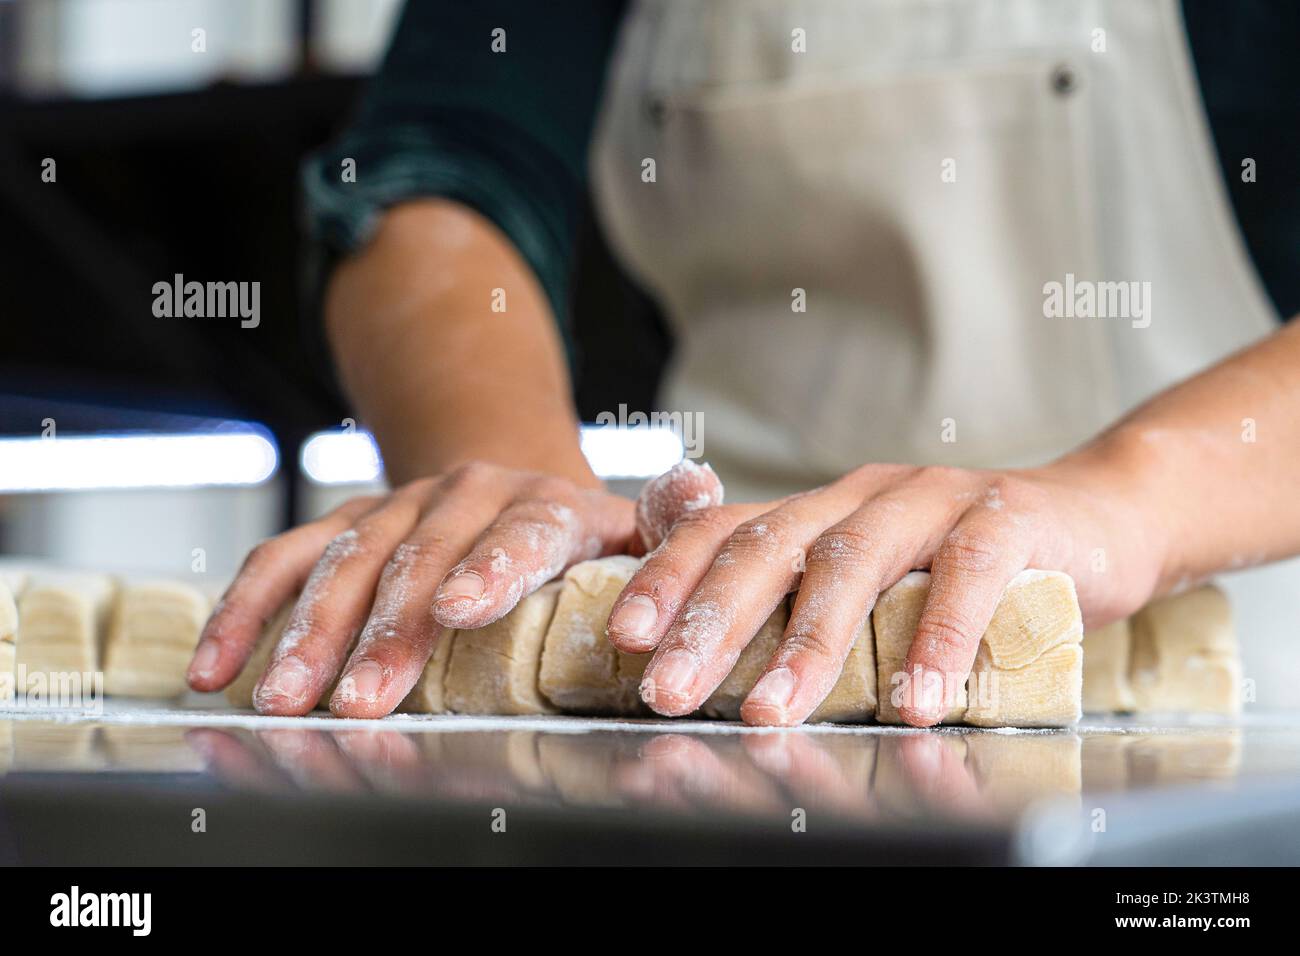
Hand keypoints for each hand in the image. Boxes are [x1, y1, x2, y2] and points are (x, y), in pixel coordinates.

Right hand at [187, 461, 636, 717]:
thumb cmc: (571, 532)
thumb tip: (699, 486)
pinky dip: (245, 612)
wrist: (501, 479)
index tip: (461, 613)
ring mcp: (396, 507)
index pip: (518, 531)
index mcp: (541, 503)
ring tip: (283, 699)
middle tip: (358, 701)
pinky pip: (283, 560)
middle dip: (385, 635)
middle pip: (417, 561)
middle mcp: (463, 496)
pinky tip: (216, 667)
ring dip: (307, 631)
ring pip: (343, 561)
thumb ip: (660, 520)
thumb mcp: (626, 525)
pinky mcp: (344, 521)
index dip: (490, 568)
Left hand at [607, 450, 1164, 726]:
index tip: (625, 636)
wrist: (1099, 520)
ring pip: (852, 561)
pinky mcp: (1007, 517)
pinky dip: (938, 639)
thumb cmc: (970, 568)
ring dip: (809, 643)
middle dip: (712, 620)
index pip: (724, 530)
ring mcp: (932, 499)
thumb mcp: (879, 581)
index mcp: (819, 510)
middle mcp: (862, 495)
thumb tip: (722, 668)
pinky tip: (917, 700)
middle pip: (770, 545)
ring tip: (773, 710)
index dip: (669, 577)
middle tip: (670, 689)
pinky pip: (966, 574)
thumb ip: (813, 605)